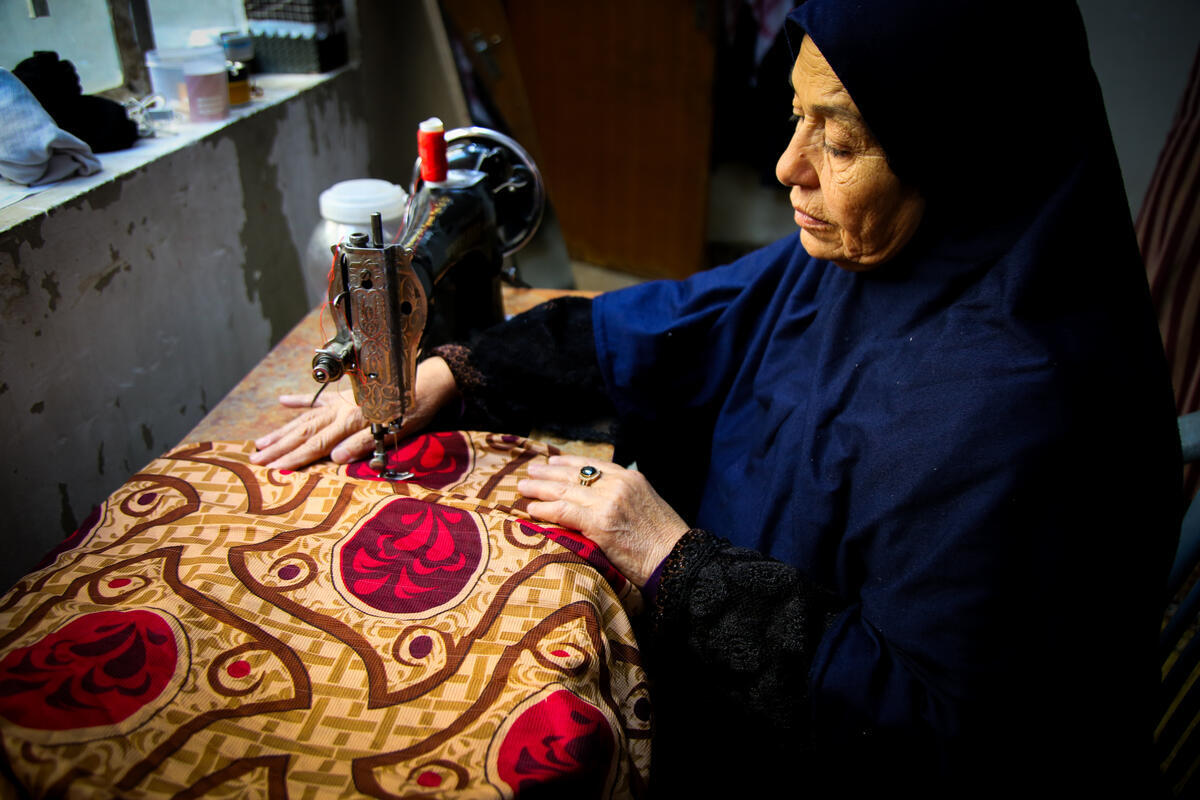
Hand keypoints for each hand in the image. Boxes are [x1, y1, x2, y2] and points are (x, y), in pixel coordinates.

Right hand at [250, 356, 458, 469]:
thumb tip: (335, 458)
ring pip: (305, 418)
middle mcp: (341, 409)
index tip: (274, 469)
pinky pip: (318, 399)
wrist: (427, 382)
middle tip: (255, 460)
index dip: (295, 457)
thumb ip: (363, 443)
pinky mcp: (346, 395)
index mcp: (351, 419)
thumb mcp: (393, 429)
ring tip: (260, 442)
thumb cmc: (413, 409)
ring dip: (282, 431)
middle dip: (279, 448)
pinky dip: (300, 400)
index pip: (317, 444)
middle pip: (305, 431)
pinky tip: (282, 401)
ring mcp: (341, 400)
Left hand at [517, 454, 689, 585]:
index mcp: (631, 477)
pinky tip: (532, 509)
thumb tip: (600, 500)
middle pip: (574, 474)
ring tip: (523, 488)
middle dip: (548, 473)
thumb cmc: (663, 540)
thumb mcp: (646, 505)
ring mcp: (608, 502)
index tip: (551, 462)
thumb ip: (624, 497)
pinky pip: (564, 512)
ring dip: (540, 489)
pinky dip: (545, 509)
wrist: (677, 559)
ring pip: (565, 490)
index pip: (592, 464)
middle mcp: (618, 484)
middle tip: (530, 472)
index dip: (568, 463)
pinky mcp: (600, 523)